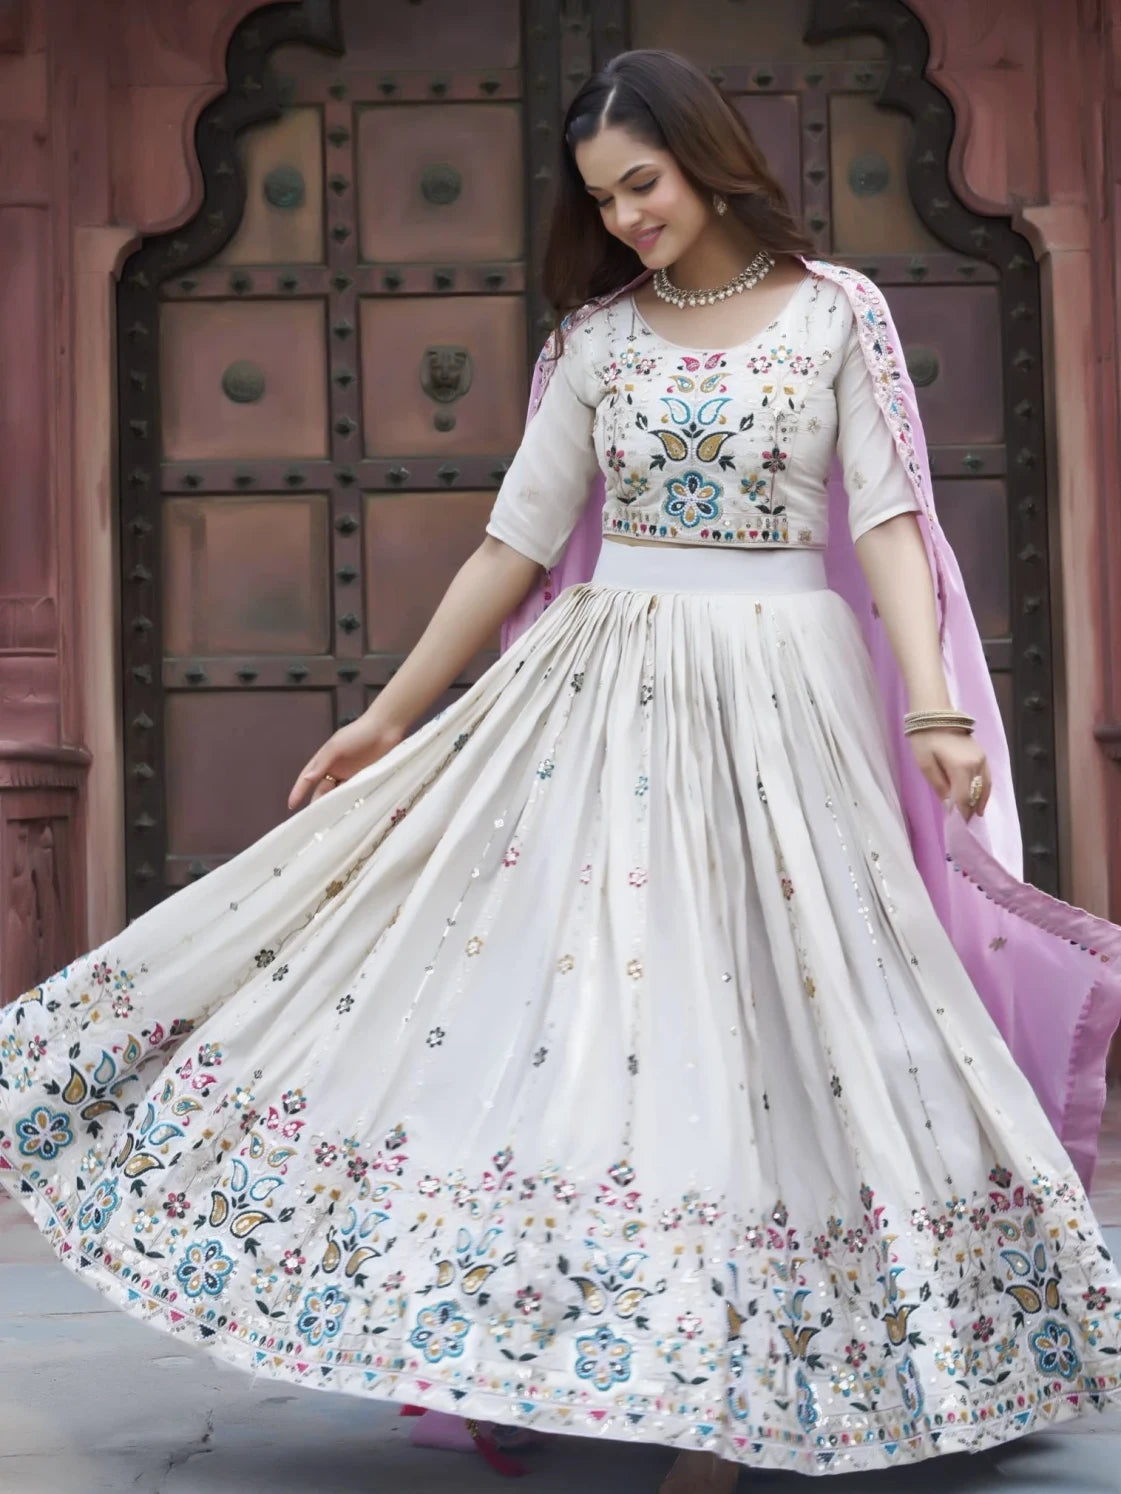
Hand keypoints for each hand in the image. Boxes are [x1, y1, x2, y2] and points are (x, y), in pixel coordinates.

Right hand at [287, 716, 405, 810]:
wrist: (386, 728)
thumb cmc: (358, 733)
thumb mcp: (336, 746)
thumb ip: (322, 763)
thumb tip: (306, 779)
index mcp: (325, 760)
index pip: (308, 778)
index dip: (299, 791)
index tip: (291, 805)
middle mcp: (336, 769)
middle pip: (322, 790)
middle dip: (317, 804)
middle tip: (313, 821)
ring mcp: (351, 776)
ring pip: (338, 795)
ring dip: (335, 806)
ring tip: (330, 822)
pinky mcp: (365, 779)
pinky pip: (355, 794)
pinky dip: (351, 803)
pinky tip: (348, 814)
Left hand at [907, 728, 989, 820]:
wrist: (934, 713)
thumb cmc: (925, 738)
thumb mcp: (925, 764)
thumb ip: (939, 786)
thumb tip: (949, 806)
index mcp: (962, 768)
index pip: (965, 798)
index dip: (962, 814)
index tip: (958, 826)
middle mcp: (977, 765)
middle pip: (977, 794)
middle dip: (971, 809)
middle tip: (966, 824)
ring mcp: (982, 759)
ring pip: (986, 787)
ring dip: (980, 801)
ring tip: (975, 814)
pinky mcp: (982, 754)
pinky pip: (987, 777)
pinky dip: (985, 789)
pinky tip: (979, 797)